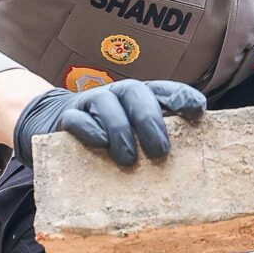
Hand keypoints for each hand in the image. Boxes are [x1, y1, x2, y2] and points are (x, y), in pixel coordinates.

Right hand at [13, 79, 206, 167]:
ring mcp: (91, 102)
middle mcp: (118, 94)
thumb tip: (189, 163)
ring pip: (107, 103)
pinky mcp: (67, 117)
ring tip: (129, 159)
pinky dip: (90, 130)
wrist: (55, 123)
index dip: (181, 96)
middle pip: (137, 93)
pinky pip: (78, 119)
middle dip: (150, 120)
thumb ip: (156, 140)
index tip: (198, 110)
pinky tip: (101, 144)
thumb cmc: (107, 135)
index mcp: (140, 97)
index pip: (164, 89)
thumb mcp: (133, 135)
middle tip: (160, 151)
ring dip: (121, 130)